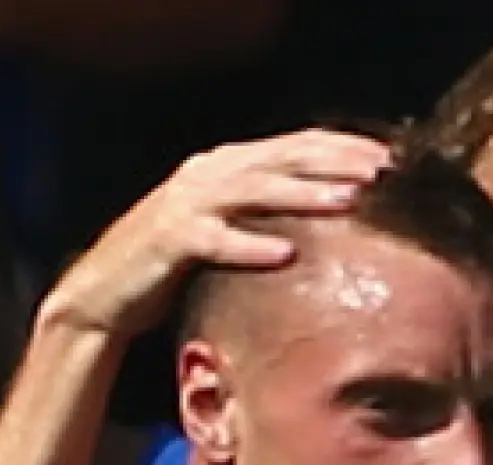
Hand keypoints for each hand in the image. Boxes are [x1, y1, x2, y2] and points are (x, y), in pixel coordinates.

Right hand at [39, 130, 391, 342]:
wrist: (104, 293)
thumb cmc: (173, 266)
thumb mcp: (225, 228)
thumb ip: (263, 213)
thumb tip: (326, 213)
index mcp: (223, 165)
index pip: (291, 144)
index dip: (339, 147)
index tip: (387, 158)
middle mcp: (205, 174)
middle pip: (280, 158)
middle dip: (333, 162)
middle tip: (381, 171)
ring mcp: (185, 204)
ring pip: (253, 190)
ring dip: (303, 194)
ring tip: (347, 201)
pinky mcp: (168, 241)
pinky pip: (215, 240)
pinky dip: (249, 245)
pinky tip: (286, 255)